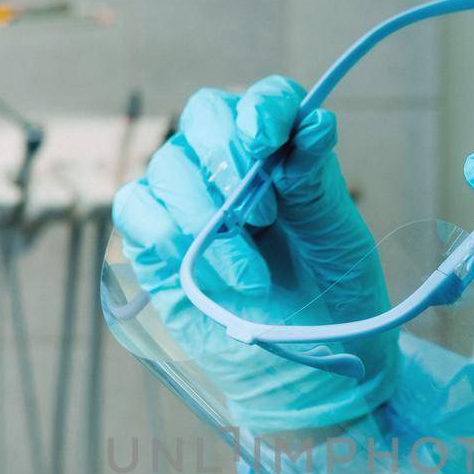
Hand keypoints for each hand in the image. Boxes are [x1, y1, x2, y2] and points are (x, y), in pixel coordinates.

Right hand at [113, 75, 397, 432]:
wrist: (312, 372)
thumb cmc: (333, 301)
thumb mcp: (338, 241)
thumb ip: (317, 184)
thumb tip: (313, 125)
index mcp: (283, 154)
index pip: (265, 101)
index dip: (263, 108)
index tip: (269, 139)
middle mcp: (230, 167)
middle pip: (203, 117)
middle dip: (228, 159)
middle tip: (262, 217)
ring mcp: (188, 202)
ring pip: (169, 166)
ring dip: (206, 214)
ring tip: (249, 273)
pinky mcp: (155, 243)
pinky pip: (136, 209)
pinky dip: (162, 228)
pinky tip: (194, 262)